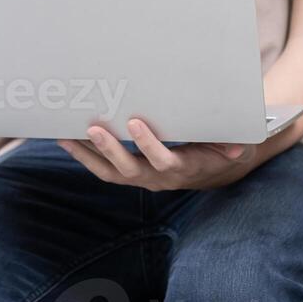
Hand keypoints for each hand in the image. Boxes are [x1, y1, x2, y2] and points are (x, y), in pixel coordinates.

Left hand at [58, 120, 255, 190]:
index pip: (164, 160)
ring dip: (88, 155)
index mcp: (184, 168)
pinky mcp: (132, 175)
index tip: (136, 123)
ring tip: (65, 135)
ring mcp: (143, 178)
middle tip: (93, 128)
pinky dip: (85, 156)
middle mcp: (160, 178)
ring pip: (111, 172)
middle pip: (130, 169)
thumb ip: (235, 146)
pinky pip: (105, 170)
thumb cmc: (223, 151)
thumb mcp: (235, 147)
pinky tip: (68, 140)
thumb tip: (237, 147)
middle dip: (110, 149)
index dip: (150, 145)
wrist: (215, 171)